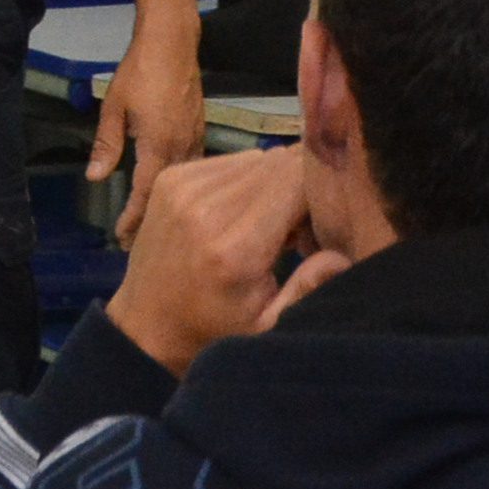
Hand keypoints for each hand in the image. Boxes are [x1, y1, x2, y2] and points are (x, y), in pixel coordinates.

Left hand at [93, 18, 206, 238]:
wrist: (172, 42)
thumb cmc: (139, 73)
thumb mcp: (113, 109)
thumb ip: (106, 145)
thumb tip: (95, 179)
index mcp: (160, 146)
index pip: (145, 193)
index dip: (134, 218)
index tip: (122, 239)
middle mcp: (183, 147)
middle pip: (168, 194)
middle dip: (151, 219)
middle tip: (135, 243)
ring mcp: (196, 138)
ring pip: (185, 183)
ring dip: (168, 204)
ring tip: (152, 223)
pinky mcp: (201, 129)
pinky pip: (194, 167)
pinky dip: (182, 185)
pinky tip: (172, 192)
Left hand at [107, 147, 340, 377]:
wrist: (145, 325)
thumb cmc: (214, 329)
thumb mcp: (268, 325)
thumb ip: (308, 287)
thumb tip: (344, 252)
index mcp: (233, 247)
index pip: (296, 182)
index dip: (321, 193)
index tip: (323, 223)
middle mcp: (204, 208)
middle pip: (279, 165)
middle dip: (300, 187)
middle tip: (298, 228)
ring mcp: (181, 187)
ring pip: (257, 159)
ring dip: (273, 183)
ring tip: (269, 224)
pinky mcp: (169, 177)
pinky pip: (230, 160)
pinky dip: (246, 179)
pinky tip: (242, 212)